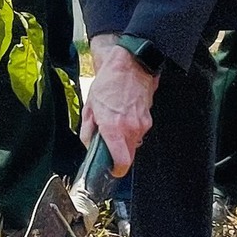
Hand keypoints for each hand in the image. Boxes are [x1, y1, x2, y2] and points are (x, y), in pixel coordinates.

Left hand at [80, 39, 158, 172]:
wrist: (129, 65)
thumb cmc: (107, 83)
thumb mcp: (89, 107)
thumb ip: (88, 131)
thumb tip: (90, 145)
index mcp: (114, 128)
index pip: (121, 162)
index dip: (116, 170)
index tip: (111, 170)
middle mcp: (131, 129)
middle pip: (128, 156)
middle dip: (118, 154)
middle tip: (108, 143)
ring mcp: (142, 124)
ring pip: (134, 144)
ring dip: (125, 140)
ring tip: (116, 123)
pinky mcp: (148, 119)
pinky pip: (139, 132)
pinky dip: (131, 130)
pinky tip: (124, 115)